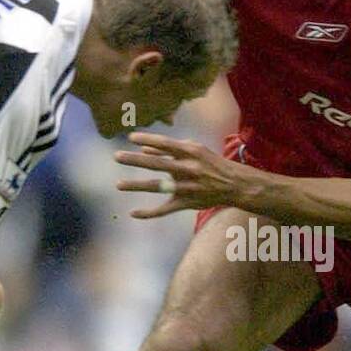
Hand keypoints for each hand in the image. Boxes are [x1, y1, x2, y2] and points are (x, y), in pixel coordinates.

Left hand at [114, 132, 244, 217]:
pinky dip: (149, 213)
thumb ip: (169, 148)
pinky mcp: (187, 203)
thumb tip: (144, 147)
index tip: (130, 137)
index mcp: (190, 152)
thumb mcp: (193, 150)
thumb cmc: (209, 162)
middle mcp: (188, 169)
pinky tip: (133, 213)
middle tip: (116, 156)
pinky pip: (165, 209)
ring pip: (158, 187)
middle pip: (158, 164)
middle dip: (136, 160)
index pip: (166, 144)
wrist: (233, 184)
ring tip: (118, 184)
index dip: (148, 139)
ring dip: (137, 185)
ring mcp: (187, 187)